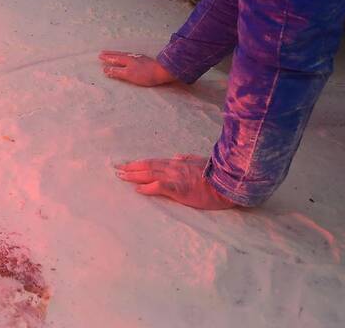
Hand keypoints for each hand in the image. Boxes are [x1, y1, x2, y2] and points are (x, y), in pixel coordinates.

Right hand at [98, 50, 175, 85]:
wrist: (162, 71)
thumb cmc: (145, 74)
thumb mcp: (129, 75)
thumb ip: (117, 72)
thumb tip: (106, 70)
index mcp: (127, 60)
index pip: (114, 58)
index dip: (107, 58)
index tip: (100, 56)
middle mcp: (131, 57)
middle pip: (118, 54)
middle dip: (110, 54)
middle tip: (103, 52)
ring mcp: (138, 58)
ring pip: (124, 54)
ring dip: (117, 54)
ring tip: (113, 53)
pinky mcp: (144, 60)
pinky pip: (130, 56)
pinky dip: (124, 55)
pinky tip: (127, 57)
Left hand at [115, 155, 237, 209]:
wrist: (228, 183)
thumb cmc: (216, 175)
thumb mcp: (201, 161)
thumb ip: (188, 158)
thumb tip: (177, 155)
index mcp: (178, 163)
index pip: (153, 162)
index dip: (139, 163)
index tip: (127, 164)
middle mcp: (174, 168)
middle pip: (147, 166)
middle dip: (131, 168)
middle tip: (116, 169)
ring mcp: (176, 178)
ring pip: (150, 174)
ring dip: (134, 175)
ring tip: (121, 176)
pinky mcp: (180, 189)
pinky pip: (160, 187)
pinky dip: (147, 187)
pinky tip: (138, 189)